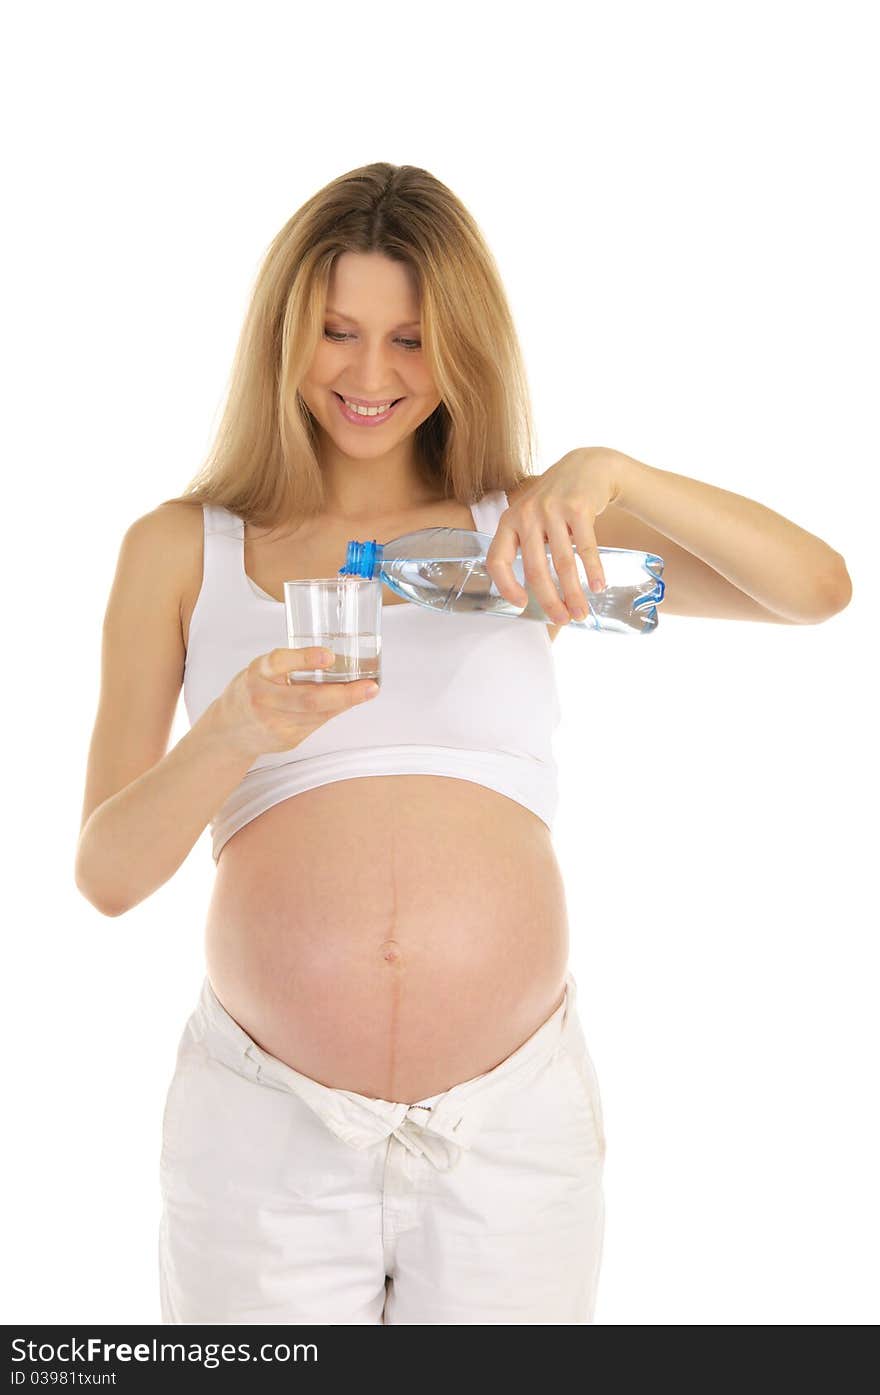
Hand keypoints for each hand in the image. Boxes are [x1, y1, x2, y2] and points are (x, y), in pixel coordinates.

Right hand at [211, 646, 379, 757]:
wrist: (229, 731)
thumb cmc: (251, 691)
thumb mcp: (261, 670)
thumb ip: (288, 664)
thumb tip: (334, 658)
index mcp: (257, 673)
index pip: (279, 662)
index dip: (304, 658)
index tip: (328, 655)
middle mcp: (263, 699)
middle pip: (308, 699)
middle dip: (344, 693)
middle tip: (369, 686)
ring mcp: (275, 723)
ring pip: (318, 714)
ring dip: (346, 702)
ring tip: (367, 691)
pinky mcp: (286, 740)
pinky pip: (317, 724)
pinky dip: (334, 711)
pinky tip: (346, 702)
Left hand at [485, 448, 625, 623]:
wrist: (588, 466)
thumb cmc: (557, 500)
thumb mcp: (532, 516)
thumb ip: (526, 545)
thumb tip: (534, 592)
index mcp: (510, 521)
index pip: (497, 560)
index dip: (506, 586)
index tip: (521, 604)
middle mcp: (527, 514)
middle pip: (535, 569)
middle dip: (549, 600)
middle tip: (563, 619)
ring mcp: (552, 509)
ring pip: (563, 563)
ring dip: (574, 592)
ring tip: (582, 612)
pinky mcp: (578, 507)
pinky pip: (586, 548)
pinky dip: (593, 570)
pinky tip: (598, 587)